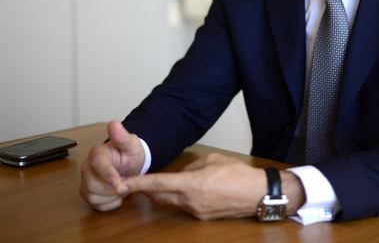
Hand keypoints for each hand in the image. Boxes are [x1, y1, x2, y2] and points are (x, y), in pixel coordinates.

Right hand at [79, 120, 145, 211]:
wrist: (129, 164)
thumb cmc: (129, 153)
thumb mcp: (131, 144)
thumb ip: (122, 136)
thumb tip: (114, 123)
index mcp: (97, 152)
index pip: (97, 163)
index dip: (107, 174)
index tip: (119, 182)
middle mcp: (87, 166)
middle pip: (92, 184)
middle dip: (112, 188)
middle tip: (126, 182)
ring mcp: (85, 179)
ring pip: (92, 195)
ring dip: (111, 196)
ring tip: (121, 187)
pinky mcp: (86, 192)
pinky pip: (95, 204)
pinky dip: (108, 203)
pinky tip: (116, 194)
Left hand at [115, 153, 305, 219]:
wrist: (257, 194)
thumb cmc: (238, 174)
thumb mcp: (212, 160)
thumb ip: (191, 166)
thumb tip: (180, 174)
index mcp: (192, 184)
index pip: (158, 183)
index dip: (137, 184)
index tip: (121, 185)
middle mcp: (191, 201)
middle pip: (160, 196)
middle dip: (148, 189)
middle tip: (138, 182)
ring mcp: (197, 212)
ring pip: (172, 202)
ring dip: (167, 193)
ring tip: (173, 181)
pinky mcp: (203, 217)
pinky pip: (185, 206)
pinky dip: (183, 197)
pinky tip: (193, 189)